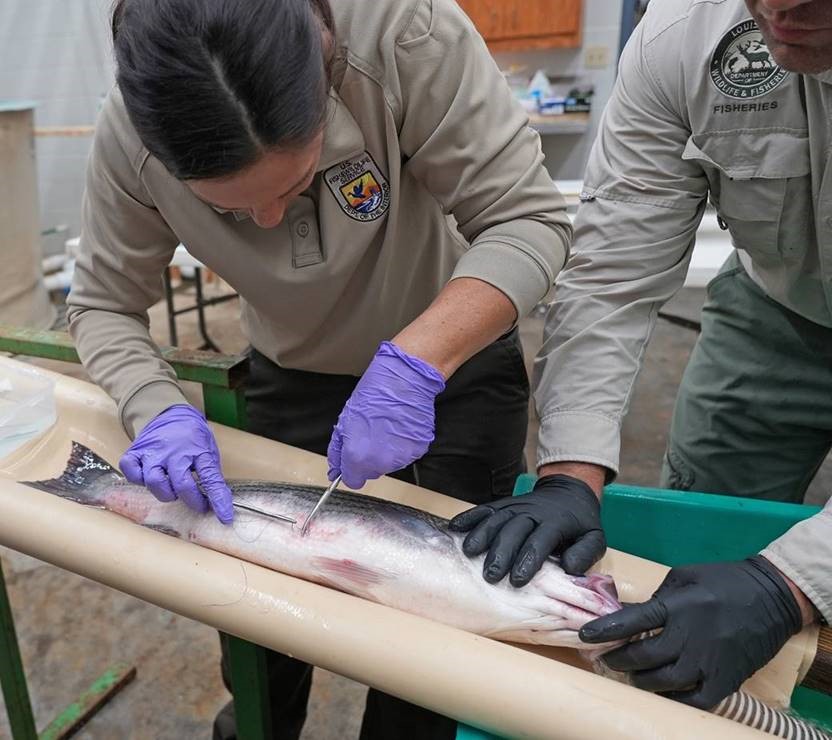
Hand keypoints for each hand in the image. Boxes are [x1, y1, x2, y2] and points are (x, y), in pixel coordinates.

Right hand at [119, 404, 232, 523]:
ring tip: (172, 489)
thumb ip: (211, 474)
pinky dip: (138, 479)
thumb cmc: (191, 437)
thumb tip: (220, 502)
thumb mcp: (208, 451)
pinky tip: (147, 477)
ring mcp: (153, 452)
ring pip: (154, 482)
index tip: (226, 517)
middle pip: (181, 484)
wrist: (169, 413)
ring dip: (165, 493)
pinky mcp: (135, 452)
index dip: (219, 500)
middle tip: (198, 503)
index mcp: (198, 450)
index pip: (211, 478)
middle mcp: (174, 452)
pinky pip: (131, 471)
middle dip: (192, 500)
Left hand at [327, 342, 445, 488]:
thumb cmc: (373, 395)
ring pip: (390, 464)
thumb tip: (335, 471)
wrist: (404, 380)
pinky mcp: (419, 450)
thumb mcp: (344, 421)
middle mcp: (381, 463)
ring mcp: (402, 458)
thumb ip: (337, 451)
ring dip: (387, 452)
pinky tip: (400, 427)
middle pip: (372, 472)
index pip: (354, 481)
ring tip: (387, 427)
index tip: (353, 459)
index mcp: (359, 457)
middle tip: (371, 434)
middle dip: (369, 459)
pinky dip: (402, 445)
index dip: (352, 470)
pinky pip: (405, 454)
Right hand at [448, 474, 605, 584]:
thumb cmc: (580, 524)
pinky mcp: (504, 504)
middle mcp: (533, 512)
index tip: (517, 580)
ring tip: (469, 553)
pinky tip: (456, 528)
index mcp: (556, 522)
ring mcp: (517, 506)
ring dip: (481, 534)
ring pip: (497, 518)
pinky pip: (486, 508)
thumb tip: (570, 568)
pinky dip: (470, 517)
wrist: (569, 493)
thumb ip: (584, 554)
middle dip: (501, 552)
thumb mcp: (595, 539)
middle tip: (490, 575)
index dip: (528, 560)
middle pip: (514, 530)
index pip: (541, 541)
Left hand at [579, 556, 803, 708]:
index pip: (634, 620)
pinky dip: (672, 700)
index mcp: (679, 606)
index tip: (585, 636)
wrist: (773, 597)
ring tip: (630, 675)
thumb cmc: (723, 580)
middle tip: (606, 659)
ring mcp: (709, 662)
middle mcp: (691, 636)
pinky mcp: (726, 680)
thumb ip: (657, 597)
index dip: (606, 630)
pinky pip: (693, 701)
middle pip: (644, 657)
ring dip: (640, 681)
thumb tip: (629, 614)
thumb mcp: (684, 576)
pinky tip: (661, 692)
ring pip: (663, 682)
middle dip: (618, 660)